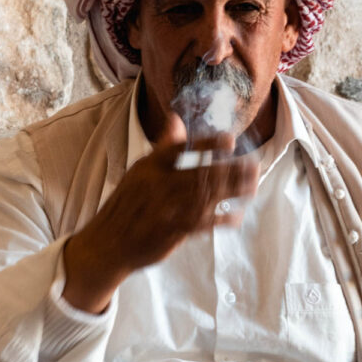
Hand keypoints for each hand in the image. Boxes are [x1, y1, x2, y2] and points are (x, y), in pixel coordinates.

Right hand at [63, 112, 259, 312]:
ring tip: (252, 184)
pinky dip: (221, 219)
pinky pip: (201, 224)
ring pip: (205, 196)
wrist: (108, 243)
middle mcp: (158, 186)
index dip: (207, 144)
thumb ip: (162, 147)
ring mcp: (166, 210)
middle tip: (253, 164)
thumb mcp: (139, 172)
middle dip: (229, 169)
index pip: (180, 150)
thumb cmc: (126, 205)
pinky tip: (237, 216)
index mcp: (149, 168)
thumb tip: (176, 119)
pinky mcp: (171, 232)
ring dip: (231, 191)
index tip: (231, 140)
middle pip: (199, 173)